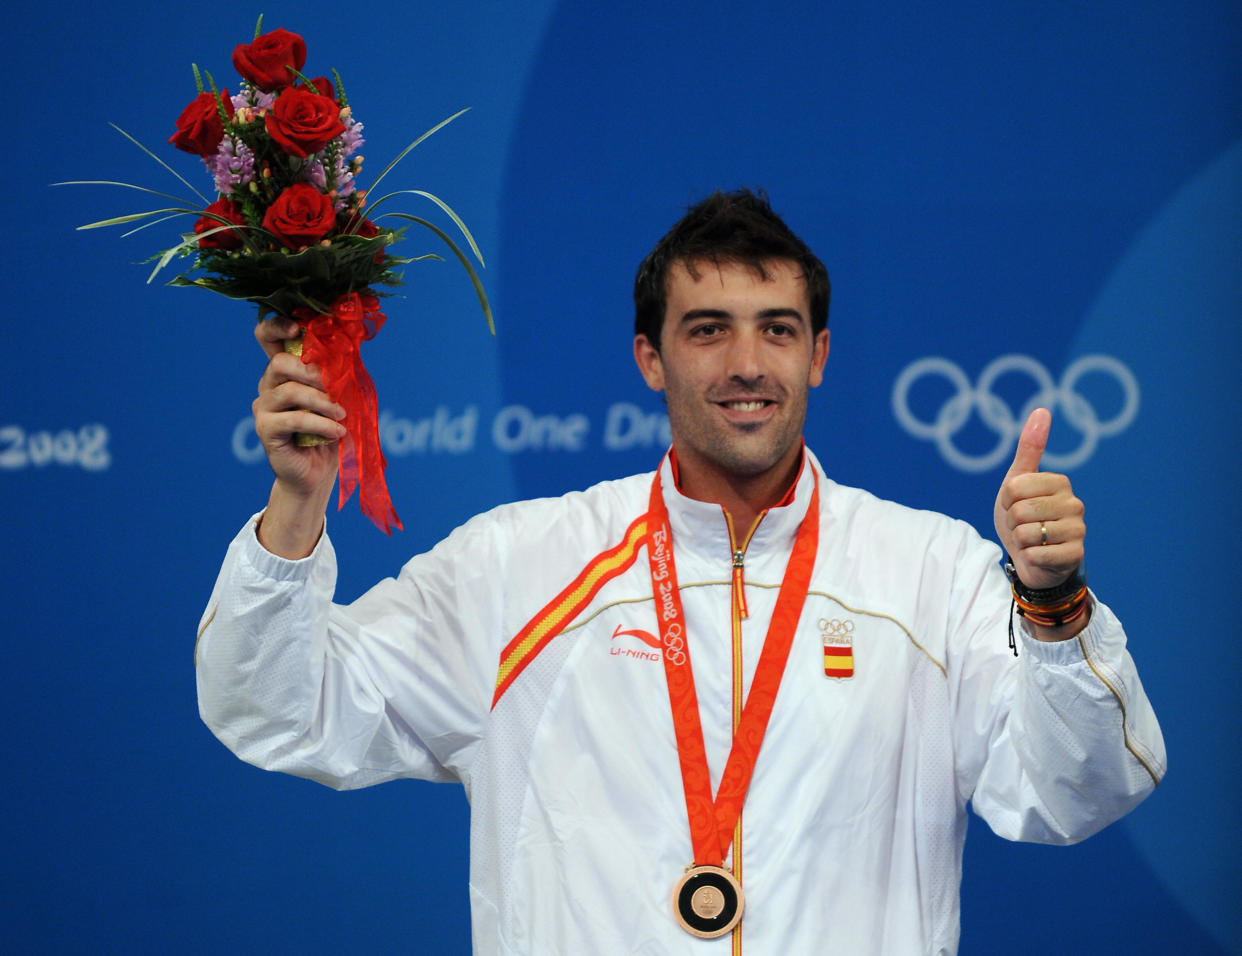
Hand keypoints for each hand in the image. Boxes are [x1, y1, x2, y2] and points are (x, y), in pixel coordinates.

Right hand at [251, 318, 345, 556]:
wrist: (317, 471)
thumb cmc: (330, 429)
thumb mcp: (337, 396)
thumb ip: (337, 371)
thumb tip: (349, 343)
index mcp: (284, 370)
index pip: (266, 336)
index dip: (277, 326)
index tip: (298, 329)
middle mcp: (268, 384)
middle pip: (279, 362)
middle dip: (313, 371)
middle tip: (336, 385)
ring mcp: (264, 407)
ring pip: (290, 391)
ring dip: (323, 401)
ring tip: (343, 414)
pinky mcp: (266, 430)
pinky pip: (294, 419)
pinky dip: (321, 423)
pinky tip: (338, 431)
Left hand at [993, 408, 1084, 590]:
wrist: (1031, 559)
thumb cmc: (1023, 518)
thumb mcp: (1017, 482)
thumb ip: (1029, 449)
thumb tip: (1042, 410)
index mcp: (1060, 483)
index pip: (1014, 487)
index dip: (1006, 500)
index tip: (1015, 505)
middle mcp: (1075, 504)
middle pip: (1019, 511)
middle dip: (1012, 522)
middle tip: (1022, 526)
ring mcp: (1078, 530)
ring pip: (1026, 533)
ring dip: (1020, 541)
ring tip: (1031, 540)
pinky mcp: (1075, 555)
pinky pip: (1035, 554)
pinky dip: (1028, 557)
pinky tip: (1038, 555)